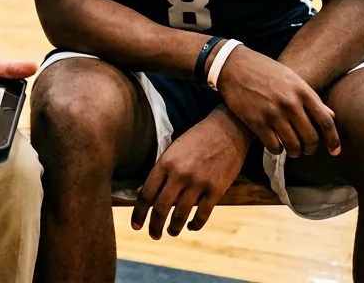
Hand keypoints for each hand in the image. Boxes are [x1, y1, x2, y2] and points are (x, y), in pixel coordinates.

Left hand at [130, 108, 247, 239]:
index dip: (139, 213)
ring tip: (171, 232)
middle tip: (153, 235)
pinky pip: (202, 214)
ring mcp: (198, 182)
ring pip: (180, 214)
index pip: (146, 194)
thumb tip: (140, 193)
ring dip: (173, 228)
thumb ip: (159, 172)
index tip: (136, 225)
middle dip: (154, 226)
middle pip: (161, 208)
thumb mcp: (173, 151)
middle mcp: (179, 174)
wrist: (227, 128)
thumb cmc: (196, 139)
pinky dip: (195, 224)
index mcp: (165, 163)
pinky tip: (191, 226)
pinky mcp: (216, 189)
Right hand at [214, 45, 338, 156]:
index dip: (333, 140)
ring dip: (295, 152)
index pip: (325, 122)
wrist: (234, 66)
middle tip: (307, 150)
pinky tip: (276, 145)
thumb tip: (331, 115)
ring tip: (293, 150)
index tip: (335, 152)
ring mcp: (273, 113)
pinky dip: (277, 150)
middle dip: (311, 149)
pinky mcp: (256, 122)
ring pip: (293, 146)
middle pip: (311, 137)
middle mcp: (290, 103)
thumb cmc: (265, 71)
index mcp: (302, 91)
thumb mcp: (291, 78)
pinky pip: (274, 146)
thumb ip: (311, 98)